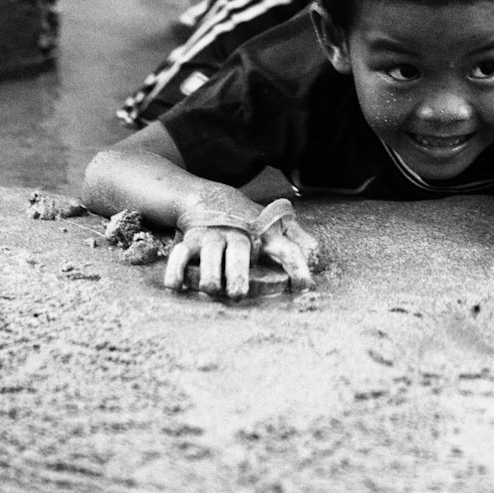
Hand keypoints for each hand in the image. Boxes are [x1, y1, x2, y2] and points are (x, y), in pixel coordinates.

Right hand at [164, 194, 317, 297]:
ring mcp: (212, 236)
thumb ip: (295, 238)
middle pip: (239, 252)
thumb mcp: (272, 224)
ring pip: (210, 254)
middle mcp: (237, 233)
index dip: (296, 265)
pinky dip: (175, 271)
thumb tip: (317, 254)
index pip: (284, 247)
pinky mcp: (189, 242)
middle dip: (239, 273)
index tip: (305, 286)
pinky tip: (176, 286)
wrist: (208, 198)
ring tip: (211, 290)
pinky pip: (179, 256)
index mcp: (261, 231)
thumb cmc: (247, 220)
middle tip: (239, 294)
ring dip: (210, 274)